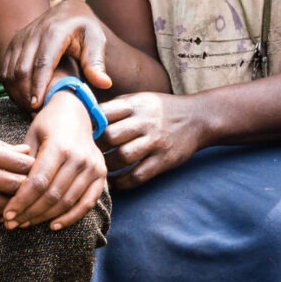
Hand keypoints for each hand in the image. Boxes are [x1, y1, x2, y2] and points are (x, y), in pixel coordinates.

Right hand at [0, 0, 114, 110]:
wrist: (67, 12)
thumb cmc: (84, 31)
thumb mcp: (96, 42)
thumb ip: (97, 63)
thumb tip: (104, 84)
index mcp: (55, 33)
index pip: (42, 62)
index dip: (39, 85)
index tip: (38, 104)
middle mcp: (34, 33)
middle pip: (22, 68)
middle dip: (25, 93)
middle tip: (34, 111)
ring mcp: (21, 38)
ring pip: (10, 70)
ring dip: (16, 91)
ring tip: (28, 107)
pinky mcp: (13, 43)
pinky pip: (5, 68)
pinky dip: (10, 85)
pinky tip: (21, 97)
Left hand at [1, 93, 109, 229]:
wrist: (75, 112)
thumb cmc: (47, 125)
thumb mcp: (31, 136)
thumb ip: (22, 162)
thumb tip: (6, 192)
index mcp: (59, 146)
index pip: (38, 182)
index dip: (21, 201)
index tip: (7, 214)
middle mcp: (79, 157)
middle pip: (52, 195)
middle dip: (29, 213)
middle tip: (11, 224)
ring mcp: (93, 167)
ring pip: (67, 202)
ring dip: (44, 217)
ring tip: (26, 224)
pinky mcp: (101, 175)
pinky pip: (87, 203)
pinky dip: (70, 217)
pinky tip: (53, 226)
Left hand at [97, 91, 214, 188]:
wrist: (198, 118)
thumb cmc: (161, 109)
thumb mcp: (141, 99)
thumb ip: (117, 107)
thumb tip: (86, 115)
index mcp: (136, 104)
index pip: (104, 113)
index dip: (90, 125)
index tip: (82, 133)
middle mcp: (145, 122)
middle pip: (110, 136)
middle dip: (96, 146)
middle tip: (88, 154)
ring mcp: (156, 142)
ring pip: (123, 157)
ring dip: (107, 165)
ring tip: (100, 168)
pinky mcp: (164, 160)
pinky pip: (138, 175)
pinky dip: (123, 182)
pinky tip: (115, 181)